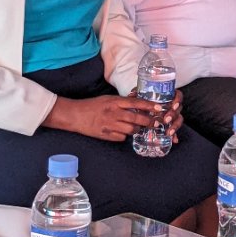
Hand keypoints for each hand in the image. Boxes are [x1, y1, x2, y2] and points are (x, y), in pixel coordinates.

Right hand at [43, 95, 159, 141]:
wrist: (76, 115)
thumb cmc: (93, 105)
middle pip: (136, 119)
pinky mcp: (106, 135)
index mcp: (115, 102)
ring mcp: (110, 125)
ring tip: (140, 128)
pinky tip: (124, 132)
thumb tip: (138, 102)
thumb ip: (122, 102)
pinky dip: (125, 136)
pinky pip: (121, 137)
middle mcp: (114, 113)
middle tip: (155, 122)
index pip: (136, 103)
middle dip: (148, 121)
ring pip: (131, 130)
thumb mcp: (108, 98)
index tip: (159, 108)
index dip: (149, 106)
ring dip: (137, 130)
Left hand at [127, 88, 184, 142]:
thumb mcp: (141, 96)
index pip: (178, 96)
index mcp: (168, 97)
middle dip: (173, 115)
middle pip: (179, 109)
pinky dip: (175, 135)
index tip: (173, 106)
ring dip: (175, 126)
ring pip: (179, 119)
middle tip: (166, 120)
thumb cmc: (144, 101)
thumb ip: (138, 94)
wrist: (142, 111)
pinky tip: (173, 140)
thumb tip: (132, 95)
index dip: (178, 100)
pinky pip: (175, 129)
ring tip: (169, 132)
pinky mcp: (170, 125)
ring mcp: (172, 115)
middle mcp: (172, 106)